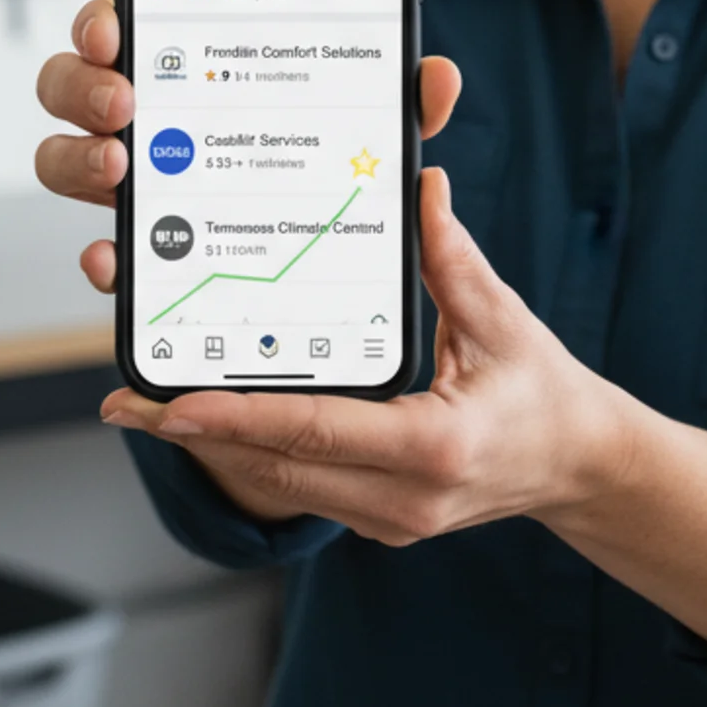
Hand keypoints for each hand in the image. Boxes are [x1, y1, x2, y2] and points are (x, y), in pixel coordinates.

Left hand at [98, 164, 634, 546]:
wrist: (581, 468)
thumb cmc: (545, 393)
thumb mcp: (503, 320)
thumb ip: (453, 259)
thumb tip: (420, 186)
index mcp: (432, 448)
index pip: (315, 432)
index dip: (236, 417)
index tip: (171, 403)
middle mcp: (401, 498)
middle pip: (276, 468)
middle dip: (194, 435)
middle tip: (125, 400)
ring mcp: (388, 520)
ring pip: (279, 485)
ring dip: (213, 447)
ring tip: (147, 408)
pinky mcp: (379, 520)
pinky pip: (300, 490)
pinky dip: (253, 456)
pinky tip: (211, 424)